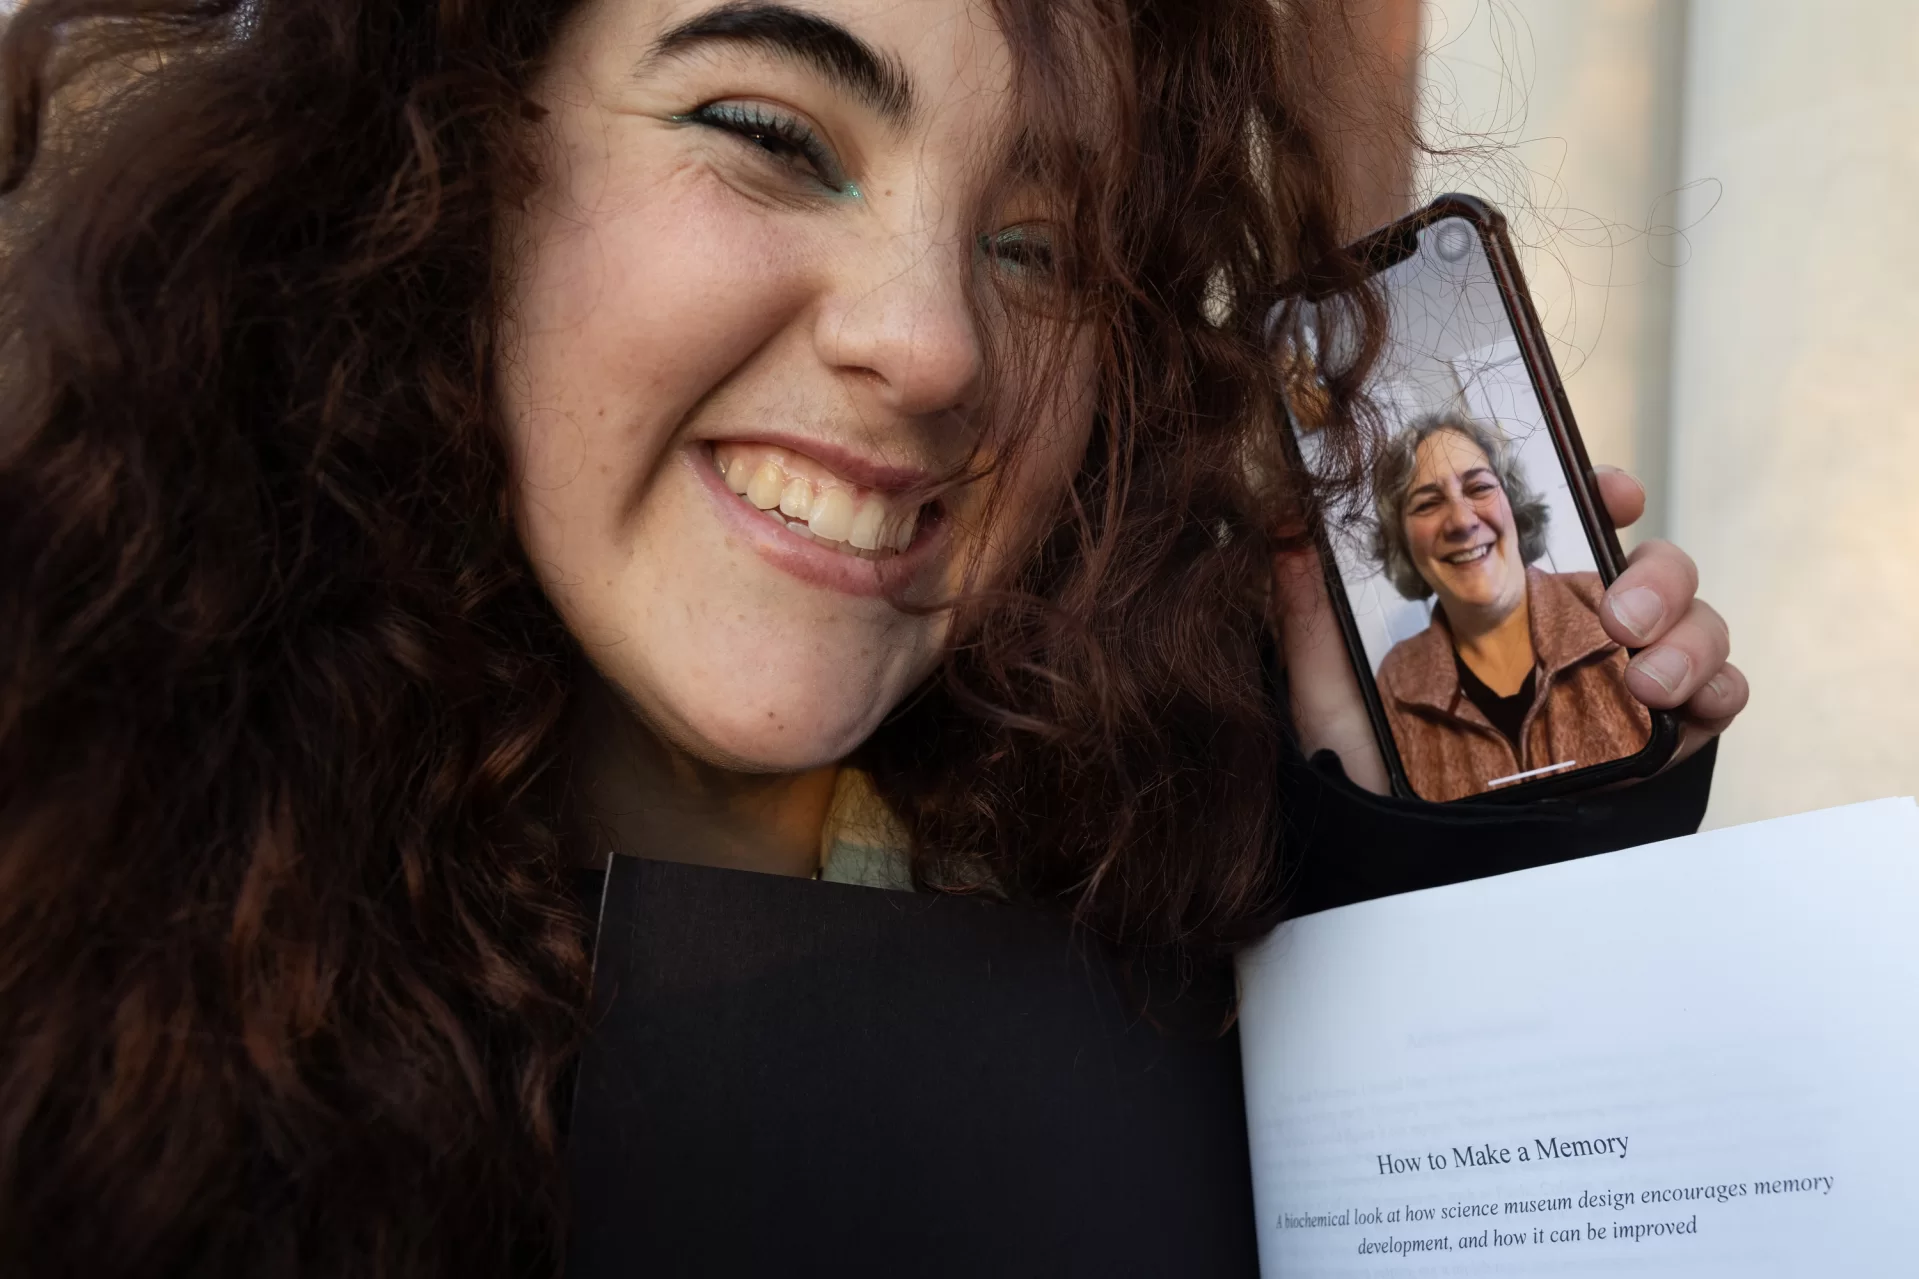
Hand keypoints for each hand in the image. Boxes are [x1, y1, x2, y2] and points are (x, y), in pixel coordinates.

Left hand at [1272, 464, 1748, 794]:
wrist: (1409, 859)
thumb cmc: (1372, 766)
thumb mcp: (1329, 684)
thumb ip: (1309, 607)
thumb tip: (1282, 523)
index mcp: (1513, 596)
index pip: (1575, 522)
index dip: (1602, 493)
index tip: (1608, 491)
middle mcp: (1578, 628)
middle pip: (1653, 567)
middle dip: (1657, 576)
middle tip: (1616, 617)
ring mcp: (1625, 680)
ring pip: (1696, 623)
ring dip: (1689, 636)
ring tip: (1642, 680)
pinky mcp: (1660, 740)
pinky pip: (1721, 697)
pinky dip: (1721, 689)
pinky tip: (1688, 707)